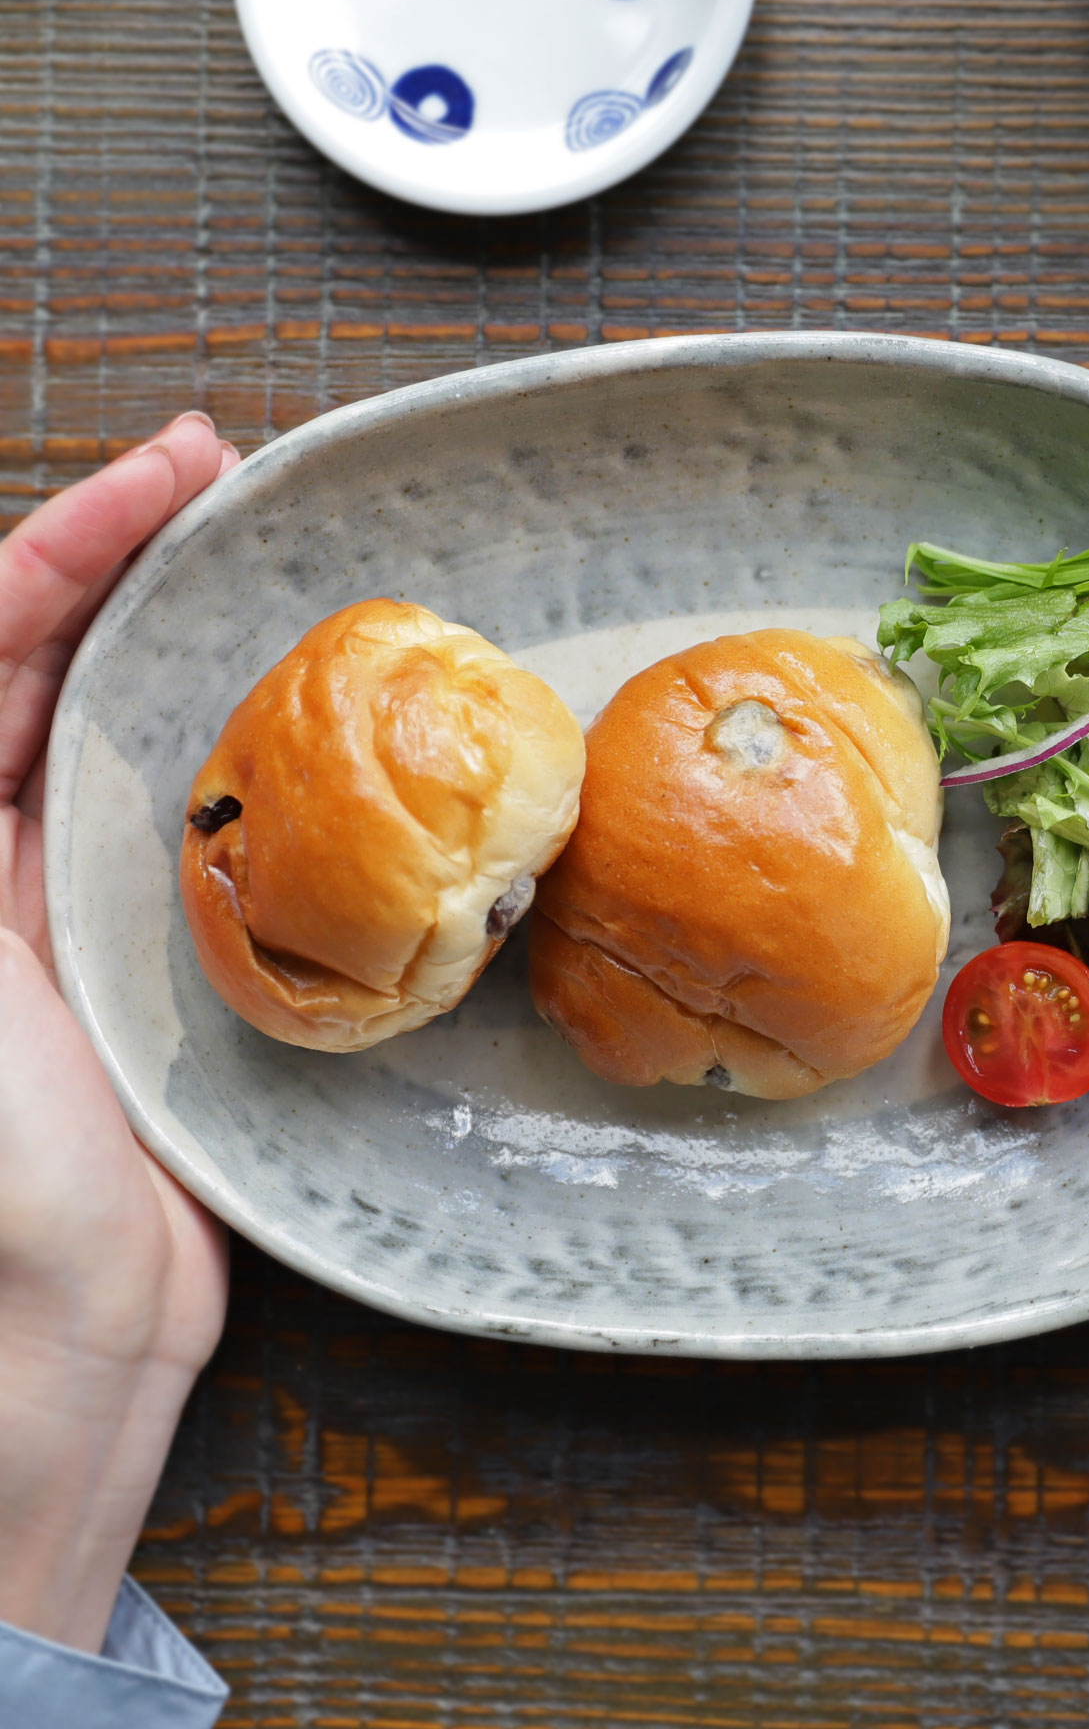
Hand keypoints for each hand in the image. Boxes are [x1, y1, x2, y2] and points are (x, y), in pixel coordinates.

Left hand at [0, 415, 235, 1653]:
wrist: (57, 1343)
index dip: (69, 542)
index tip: (176, 470)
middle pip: (51, 670)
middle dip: (131, 567)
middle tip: (240, 491)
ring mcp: (71, 914)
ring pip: (132, 744)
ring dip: (195, 657)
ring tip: (284, 583)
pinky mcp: (156, 974)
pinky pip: (206, 840)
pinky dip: (250, 775)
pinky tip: (312, 742)